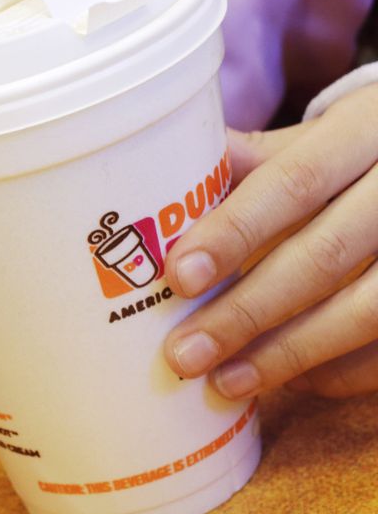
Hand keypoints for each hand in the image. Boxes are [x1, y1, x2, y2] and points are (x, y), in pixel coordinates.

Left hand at [163, 83, 377, 399]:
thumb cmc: (356, 154)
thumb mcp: (316, 138)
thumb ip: (250, 160)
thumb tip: (156, 180)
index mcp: (364, 130)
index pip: (295, 182)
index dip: (235, 232)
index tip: (179, 277)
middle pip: (326, 255)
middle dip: (247, 311)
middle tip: (184, 353)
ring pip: (367, 310)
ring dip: (288, 354)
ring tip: (225, 382)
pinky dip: (341, 371)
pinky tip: (289, 382)